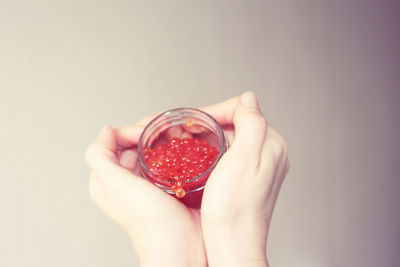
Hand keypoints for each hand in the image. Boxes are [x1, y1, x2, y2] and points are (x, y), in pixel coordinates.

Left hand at [85, 124, 206, 266]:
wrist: (181, 243)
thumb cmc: (148, 220)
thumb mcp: (115, 185)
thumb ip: (99, 155)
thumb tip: (105, 131)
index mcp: (108, 180)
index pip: (115, 142)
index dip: (130, 132)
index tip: (146, 134)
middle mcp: (127, 180)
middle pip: (135, 144)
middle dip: (151, 133)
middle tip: (167, 132)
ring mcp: (149, 182)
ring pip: (154, 150)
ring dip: (166, 140)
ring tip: (179, 137)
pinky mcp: (169, 185)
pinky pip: (170, 160)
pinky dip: (177, 151)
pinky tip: (184, 149)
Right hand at [201, 92, 288, 266]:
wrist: (233, 244)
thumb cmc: (234, 209)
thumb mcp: (242, 160)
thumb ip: (251, 123)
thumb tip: (249, 98)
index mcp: (272, 144)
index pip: (242, 110)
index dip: (214, 111)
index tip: (192, 121)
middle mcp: (271, 153)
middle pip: (238, 123)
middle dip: (210, 122)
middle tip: (186, 131)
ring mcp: (262, 166)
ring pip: (234, 137)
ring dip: (211, 135)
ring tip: (189, 141)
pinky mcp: (252, 179)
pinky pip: (233, 153)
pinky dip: (216, 150)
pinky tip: (202, 157)